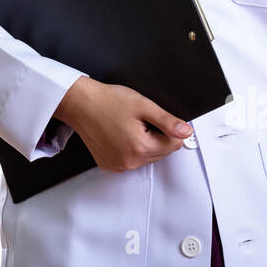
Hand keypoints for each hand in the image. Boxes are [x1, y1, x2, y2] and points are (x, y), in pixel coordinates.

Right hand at [53, 75, 193, 171]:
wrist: (80, 103)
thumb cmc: (106, 100)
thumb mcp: (143, 105)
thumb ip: (167, 121)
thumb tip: (186, 132)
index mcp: (140, 147)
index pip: (173, 144)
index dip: (167, 128)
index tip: (153, 118)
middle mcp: (129, 161)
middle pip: (161, 152)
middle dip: (155, 136)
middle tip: (138, 120)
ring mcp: (118, 165)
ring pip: (147, 157)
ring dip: (144, 143)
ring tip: (127, 126)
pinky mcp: (109, 165)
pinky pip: (131, 160)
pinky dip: (130, 149)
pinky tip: (119, 135)